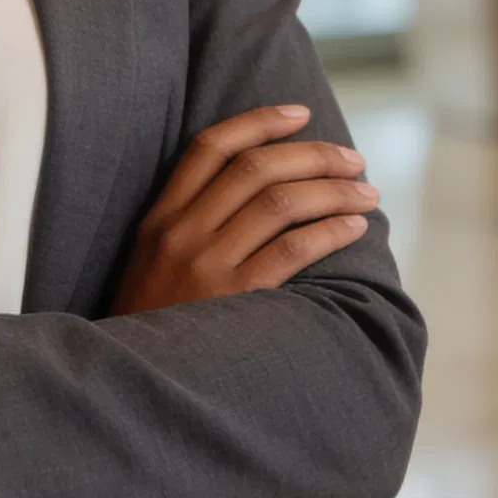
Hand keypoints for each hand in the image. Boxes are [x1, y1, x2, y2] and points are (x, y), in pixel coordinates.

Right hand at [111, 105, 374, 316]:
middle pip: (256, 168)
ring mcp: (205, 265)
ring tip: (366, 193)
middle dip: (314, 156)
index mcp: (159, 217)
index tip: (300, 113)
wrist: (131, 383)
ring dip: (334, 191)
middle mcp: (181, 232)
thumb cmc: (153, 325)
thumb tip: (264, 189)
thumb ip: (190, 224)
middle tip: (354, 159)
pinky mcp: (233, 299)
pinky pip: (292, 250)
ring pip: (280, 203)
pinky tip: (353, 228)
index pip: (210, 147)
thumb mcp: (151, 262)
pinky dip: (330, 231)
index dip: (259, 121)